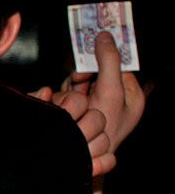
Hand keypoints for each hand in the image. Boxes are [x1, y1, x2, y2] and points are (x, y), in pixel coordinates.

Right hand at [30, 31, 144, 176]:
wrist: (81, 157)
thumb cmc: (102, 130)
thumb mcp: (110, 91)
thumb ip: (109, 62)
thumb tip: (105, 35)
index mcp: (131, 96)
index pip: (117, 66)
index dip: (101, 62)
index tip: (90, 64)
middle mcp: (115, 102)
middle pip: (96, 73)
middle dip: (83, 77)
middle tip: (78, 84)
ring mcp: (95, 108)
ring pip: (80, 83)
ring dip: (71, 87)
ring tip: (70, 98)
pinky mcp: (79, 114)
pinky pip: (70, 95)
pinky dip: (64, 97)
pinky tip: (63, 105)